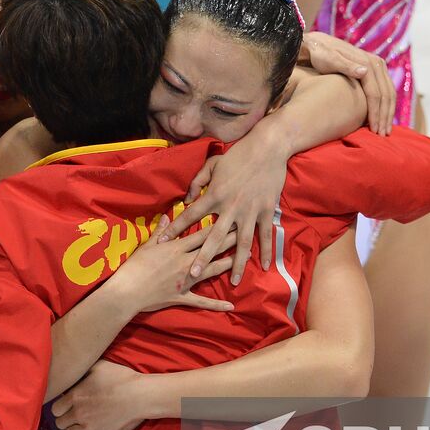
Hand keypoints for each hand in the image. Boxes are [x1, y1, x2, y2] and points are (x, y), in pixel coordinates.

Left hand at [53, 360, 146, 429]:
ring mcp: (90, 428)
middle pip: (60, 424)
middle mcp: (79, 414)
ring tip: (83, 425)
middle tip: (74, 414)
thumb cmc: (120, 378)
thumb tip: (77, 371)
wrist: (140, 395)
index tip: (67, 405)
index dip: (60, 407)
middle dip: (65, 419)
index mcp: (76, 396)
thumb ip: (84, 370)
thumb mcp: (99, 366)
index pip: (55, 409)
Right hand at [111, 217, 234, 313]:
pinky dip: (216, 305)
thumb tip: (170, 216)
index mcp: (177, 248)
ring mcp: (186, 280)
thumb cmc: (134, 267)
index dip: (218, 226)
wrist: (127, 291)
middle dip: (229, 240)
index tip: (232, 218)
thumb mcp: (147, 246)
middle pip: (212, 249)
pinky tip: (231, 306)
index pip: (202, 234)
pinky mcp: (183, 296)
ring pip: (212, 270)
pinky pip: (202, 301)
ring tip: (245, 258)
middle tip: (246, 232)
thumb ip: (161, 231)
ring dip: (229, 263)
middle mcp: (186, 262)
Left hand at [162, 144, 284, 283]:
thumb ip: (197, 182)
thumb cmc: (237, 155)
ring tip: (232, 281)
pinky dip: (265, 251)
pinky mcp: (265, 211)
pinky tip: (262, 267)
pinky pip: (265, 235)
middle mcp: (230, 207)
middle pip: (212, 237)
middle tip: (191, 275)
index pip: (190, 216)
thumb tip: (187, 200)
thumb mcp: (212, 164)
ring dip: (236, 263)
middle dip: (201, 258)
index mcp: (214, 195)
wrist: (266, 148)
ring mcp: (249, 211)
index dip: (175, 230)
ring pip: (241, 243)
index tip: (163, 244)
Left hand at [300, 32, 394, 132]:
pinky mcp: (375, 71)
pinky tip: (380, 119)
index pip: (376, 93)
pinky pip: (385, 91)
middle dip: (385, 117)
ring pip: (389, 94)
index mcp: (367, 62)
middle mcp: (375, 63)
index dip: (376, 113)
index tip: (374, 131)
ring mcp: (377, 66)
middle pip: (386, 95)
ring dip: (388, 113)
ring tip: (383, 131)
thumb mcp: (329, 60)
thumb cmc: (320, 55)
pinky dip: (385, 106)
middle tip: (382, 135)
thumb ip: (345, 66)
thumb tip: (364, 71)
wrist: (317, 45)